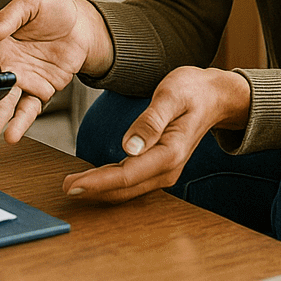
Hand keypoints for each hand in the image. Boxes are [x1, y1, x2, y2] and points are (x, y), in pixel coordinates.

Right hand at [0, 0, 111, 143]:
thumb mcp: (31, 2)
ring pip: (9, 104)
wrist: (82, 24)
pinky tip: (13, 134)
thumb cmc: (54, 8)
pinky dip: (22, 121)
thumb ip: (10, 17)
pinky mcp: (43, 91)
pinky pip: (31, 108)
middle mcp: (8, 66)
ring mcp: (25, 81)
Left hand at [60, 66, 250, 203]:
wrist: (214, 96)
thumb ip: (151, 121)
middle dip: (94, 190)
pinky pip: (133, 181)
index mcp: (170, 152)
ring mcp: (166, 170)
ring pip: (128, 188)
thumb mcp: (171, 96)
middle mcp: (168, 168)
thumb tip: (130, 146)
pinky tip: (96, 179)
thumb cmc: (192, 90)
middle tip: (65, 187)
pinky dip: (113, 183)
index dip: (98, 182)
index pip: (127, 174)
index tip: (73, 184)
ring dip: (102, 190)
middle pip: (125, 187)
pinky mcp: (160, 167)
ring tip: (74, 185)